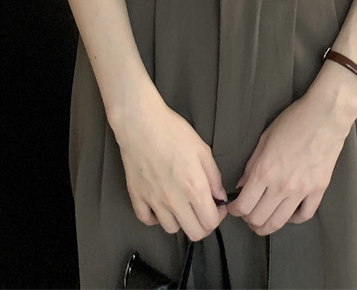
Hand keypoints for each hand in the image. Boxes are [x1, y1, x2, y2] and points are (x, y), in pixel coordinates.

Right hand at [109, 85, 228, 241]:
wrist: (142, 124)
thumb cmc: (174, 132)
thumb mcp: (202, 150)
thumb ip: (214, 177)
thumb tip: (219, 197)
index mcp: (194, 188)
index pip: (210, 223)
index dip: (218, 217)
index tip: (217, 206)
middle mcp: (174, 200)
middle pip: (193, 233)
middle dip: (203, 224)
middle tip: (203, 209)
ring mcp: (154, 201)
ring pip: (171, 229)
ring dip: (180, 221)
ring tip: (182, 204)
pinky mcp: (137, 197)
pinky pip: (147, 220)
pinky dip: (155, 217)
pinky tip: (161, 204)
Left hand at [223, 91, 355, 235]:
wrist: (325, 115)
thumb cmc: (293, 120)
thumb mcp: (265, 138)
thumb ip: (251, 165)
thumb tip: (241, 186)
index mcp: (265, 171)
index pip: (243, 205)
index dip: (235, 210)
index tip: (234, 207)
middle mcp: (281, 185)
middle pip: (258, 219)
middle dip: (248, 219)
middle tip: (247, 212)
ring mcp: (302, 190)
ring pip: (279, 223)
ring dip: (266, 225)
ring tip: (264, 218)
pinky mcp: (318, 190)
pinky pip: (304, 215)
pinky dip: (294, 219)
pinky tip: (289, 212)